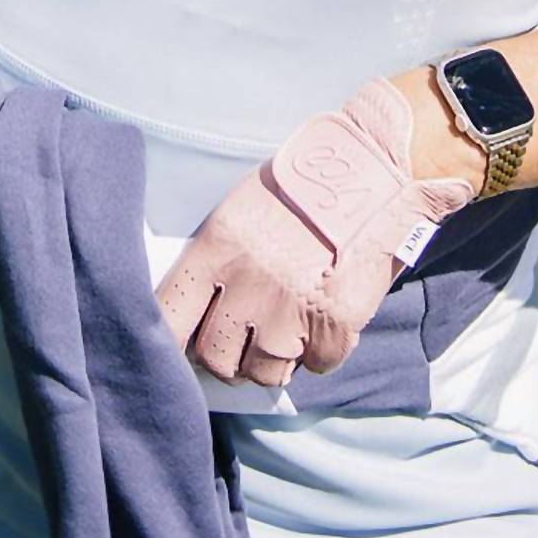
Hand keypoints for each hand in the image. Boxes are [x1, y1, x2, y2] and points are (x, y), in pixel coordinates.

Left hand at [155, 78, 476, 386]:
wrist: (368, 165)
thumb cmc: (300, 188)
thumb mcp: (241, 212)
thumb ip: (216, 265)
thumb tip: (198, 319)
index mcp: (216, 248)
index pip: (169, 317)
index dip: (172, 342)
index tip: (182, 346)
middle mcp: (248, 284)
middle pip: (215, 358)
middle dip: (229, 356)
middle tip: (246, 339)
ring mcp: (292, 308)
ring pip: (266, 372)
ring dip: (275, 361)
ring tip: (288, 328)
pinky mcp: (336, 323)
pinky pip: (319, 365)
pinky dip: (321, 352)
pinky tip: (324, 320)